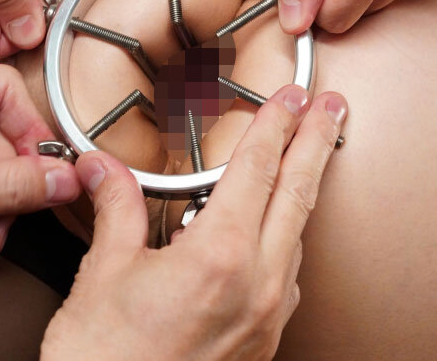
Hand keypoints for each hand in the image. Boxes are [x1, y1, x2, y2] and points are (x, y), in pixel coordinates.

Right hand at [41, 85, 347, 359]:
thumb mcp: (105, 274)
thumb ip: (116, 210)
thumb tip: (104, 170)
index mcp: (219, 257)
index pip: (256, 169)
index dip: (276, 125)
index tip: (291, 98)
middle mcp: (256, 284)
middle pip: (298, 193)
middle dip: (317, 142)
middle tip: (333, 109)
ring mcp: (266, 315)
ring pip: (298, 233)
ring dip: (305, 188)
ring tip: (311, 157)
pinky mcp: (264, 339)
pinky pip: (289, 274)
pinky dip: (288, 237)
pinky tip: (280, 229)